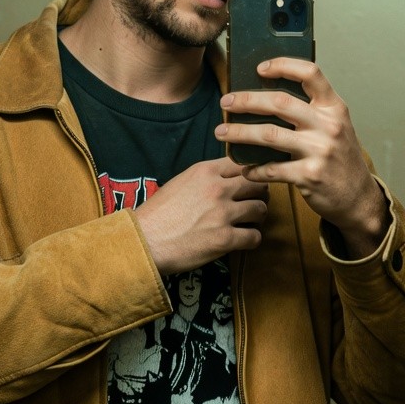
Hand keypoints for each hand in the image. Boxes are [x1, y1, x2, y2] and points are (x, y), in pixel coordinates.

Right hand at [133, 157, 268, 275]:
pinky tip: (244, 239)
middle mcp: (217, 189)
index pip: (243, 163)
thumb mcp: (181, 182)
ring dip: (258, 216)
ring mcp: (223, 214)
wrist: (144, 240)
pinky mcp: (225, 239)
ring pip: (260, 209)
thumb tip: (226, 178)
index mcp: (205, 171)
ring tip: (250, 221)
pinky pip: (254, 237)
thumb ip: (205, 177)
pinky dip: (252, 239)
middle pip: (258, 183)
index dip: (250, 172)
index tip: (250, 181)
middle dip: (260, 192)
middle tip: (254, 200)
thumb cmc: (158, 214)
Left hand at [216, 59, 389, 258]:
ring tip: (221, 132)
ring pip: (269, 134)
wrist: (359, 198)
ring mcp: (319, 151)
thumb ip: (311, 111)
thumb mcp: (335, 126)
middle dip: (246, 100)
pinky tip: (244, 168)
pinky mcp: (309, 176)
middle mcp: (328, 125)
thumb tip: (266, 96)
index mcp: (334, 108)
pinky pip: (271, 169)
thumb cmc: (341, 158)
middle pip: (280, 102)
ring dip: (239, 132)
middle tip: (226, 102)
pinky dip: (253, 169)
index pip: (310, 73)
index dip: (283, 65)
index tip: (260, 68)